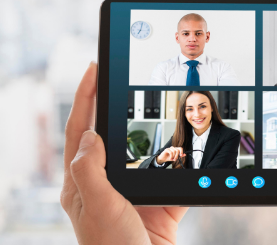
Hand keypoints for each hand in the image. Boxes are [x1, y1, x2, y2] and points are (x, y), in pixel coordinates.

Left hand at [60, 62, 187, 243]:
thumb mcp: (97, 208)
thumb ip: (91, 170)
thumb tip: (91, 134)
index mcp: (83, 184)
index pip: (81, 132)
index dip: (85, 98)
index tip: (94, 68)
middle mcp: (108, 185)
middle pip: (114, 133)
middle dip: (121, 103)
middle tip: (130, 75)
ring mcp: (136, 193)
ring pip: (147, 150)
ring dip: (159, 129)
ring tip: (168, 104)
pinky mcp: (163, 203)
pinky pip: (177, 175)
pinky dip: (188, 162)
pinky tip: (196, 148)